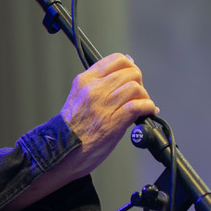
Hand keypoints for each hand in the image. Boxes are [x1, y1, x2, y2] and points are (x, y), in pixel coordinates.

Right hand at [59, 53, 155, 175]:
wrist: (62, 151)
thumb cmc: (72, 129)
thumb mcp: (80, 98)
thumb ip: (98, 86)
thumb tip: (123, 78)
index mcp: (85, 81)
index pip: (116, 59)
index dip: (130, 66)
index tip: (132, 76)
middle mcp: (94, 89)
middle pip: (130, 72)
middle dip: (139, 83)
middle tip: (139, 94)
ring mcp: (103, 105)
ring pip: (135, 87)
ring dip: (144, 97)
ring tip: (143, 106)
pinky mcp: (113, 121)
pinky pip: (138, 105)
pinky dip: (148, 108)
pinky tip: (147, 113)